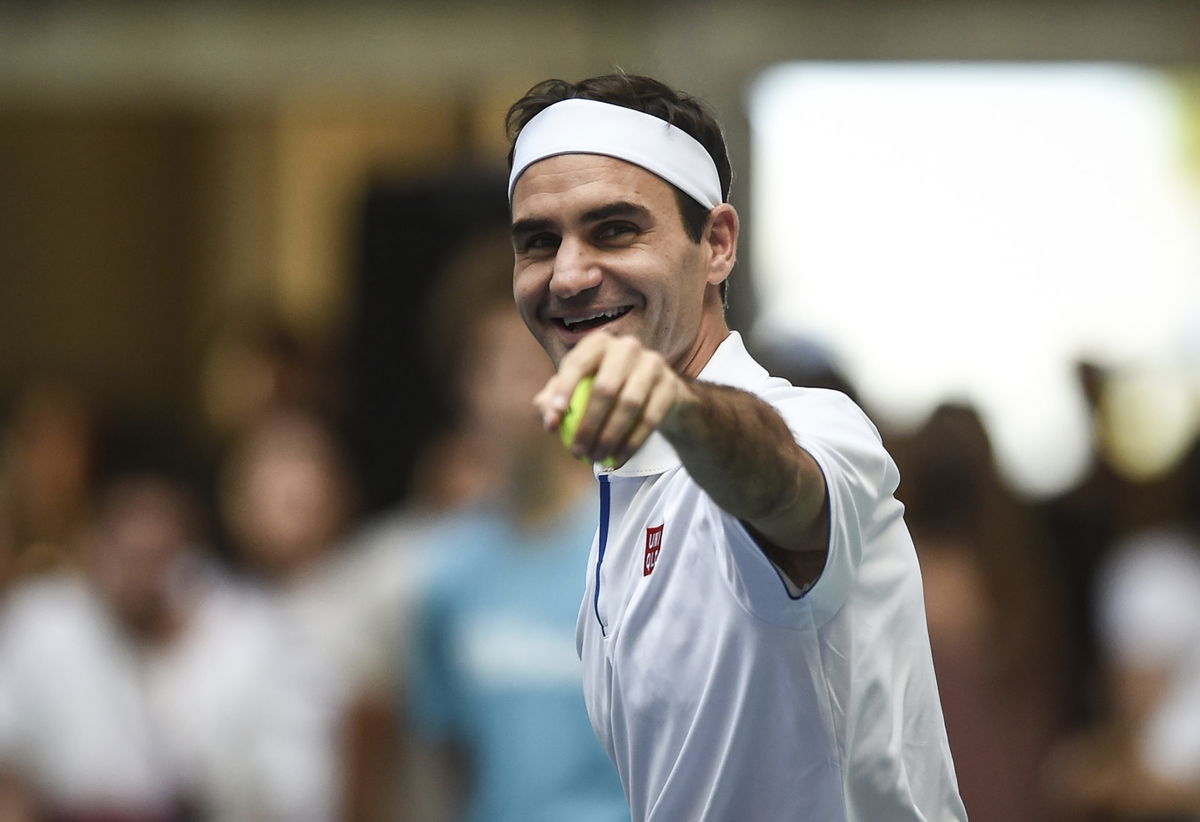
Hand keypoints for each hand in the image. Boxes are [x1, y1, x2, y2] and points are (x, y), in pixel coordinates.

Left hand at [534, 331, 696, 465]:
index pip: (576, 364)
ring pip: (629, 405)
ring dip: (610, 438)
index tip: (552, 424)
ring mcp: (652, 363)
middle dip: (587, 426)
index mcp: (599, 343)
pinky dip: (631, 443)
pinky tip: (617, 460)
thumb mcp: (578, 389)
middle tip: (577, 452)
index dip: (562, 393)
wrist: (657, 394)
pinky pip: (649, 419)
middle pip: (605, 388)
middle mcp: (627, 346)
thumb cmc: (607, 390)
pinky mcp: (670, 385)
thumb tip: (547, 418)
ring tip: (596, 459)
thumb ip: (555, 399)